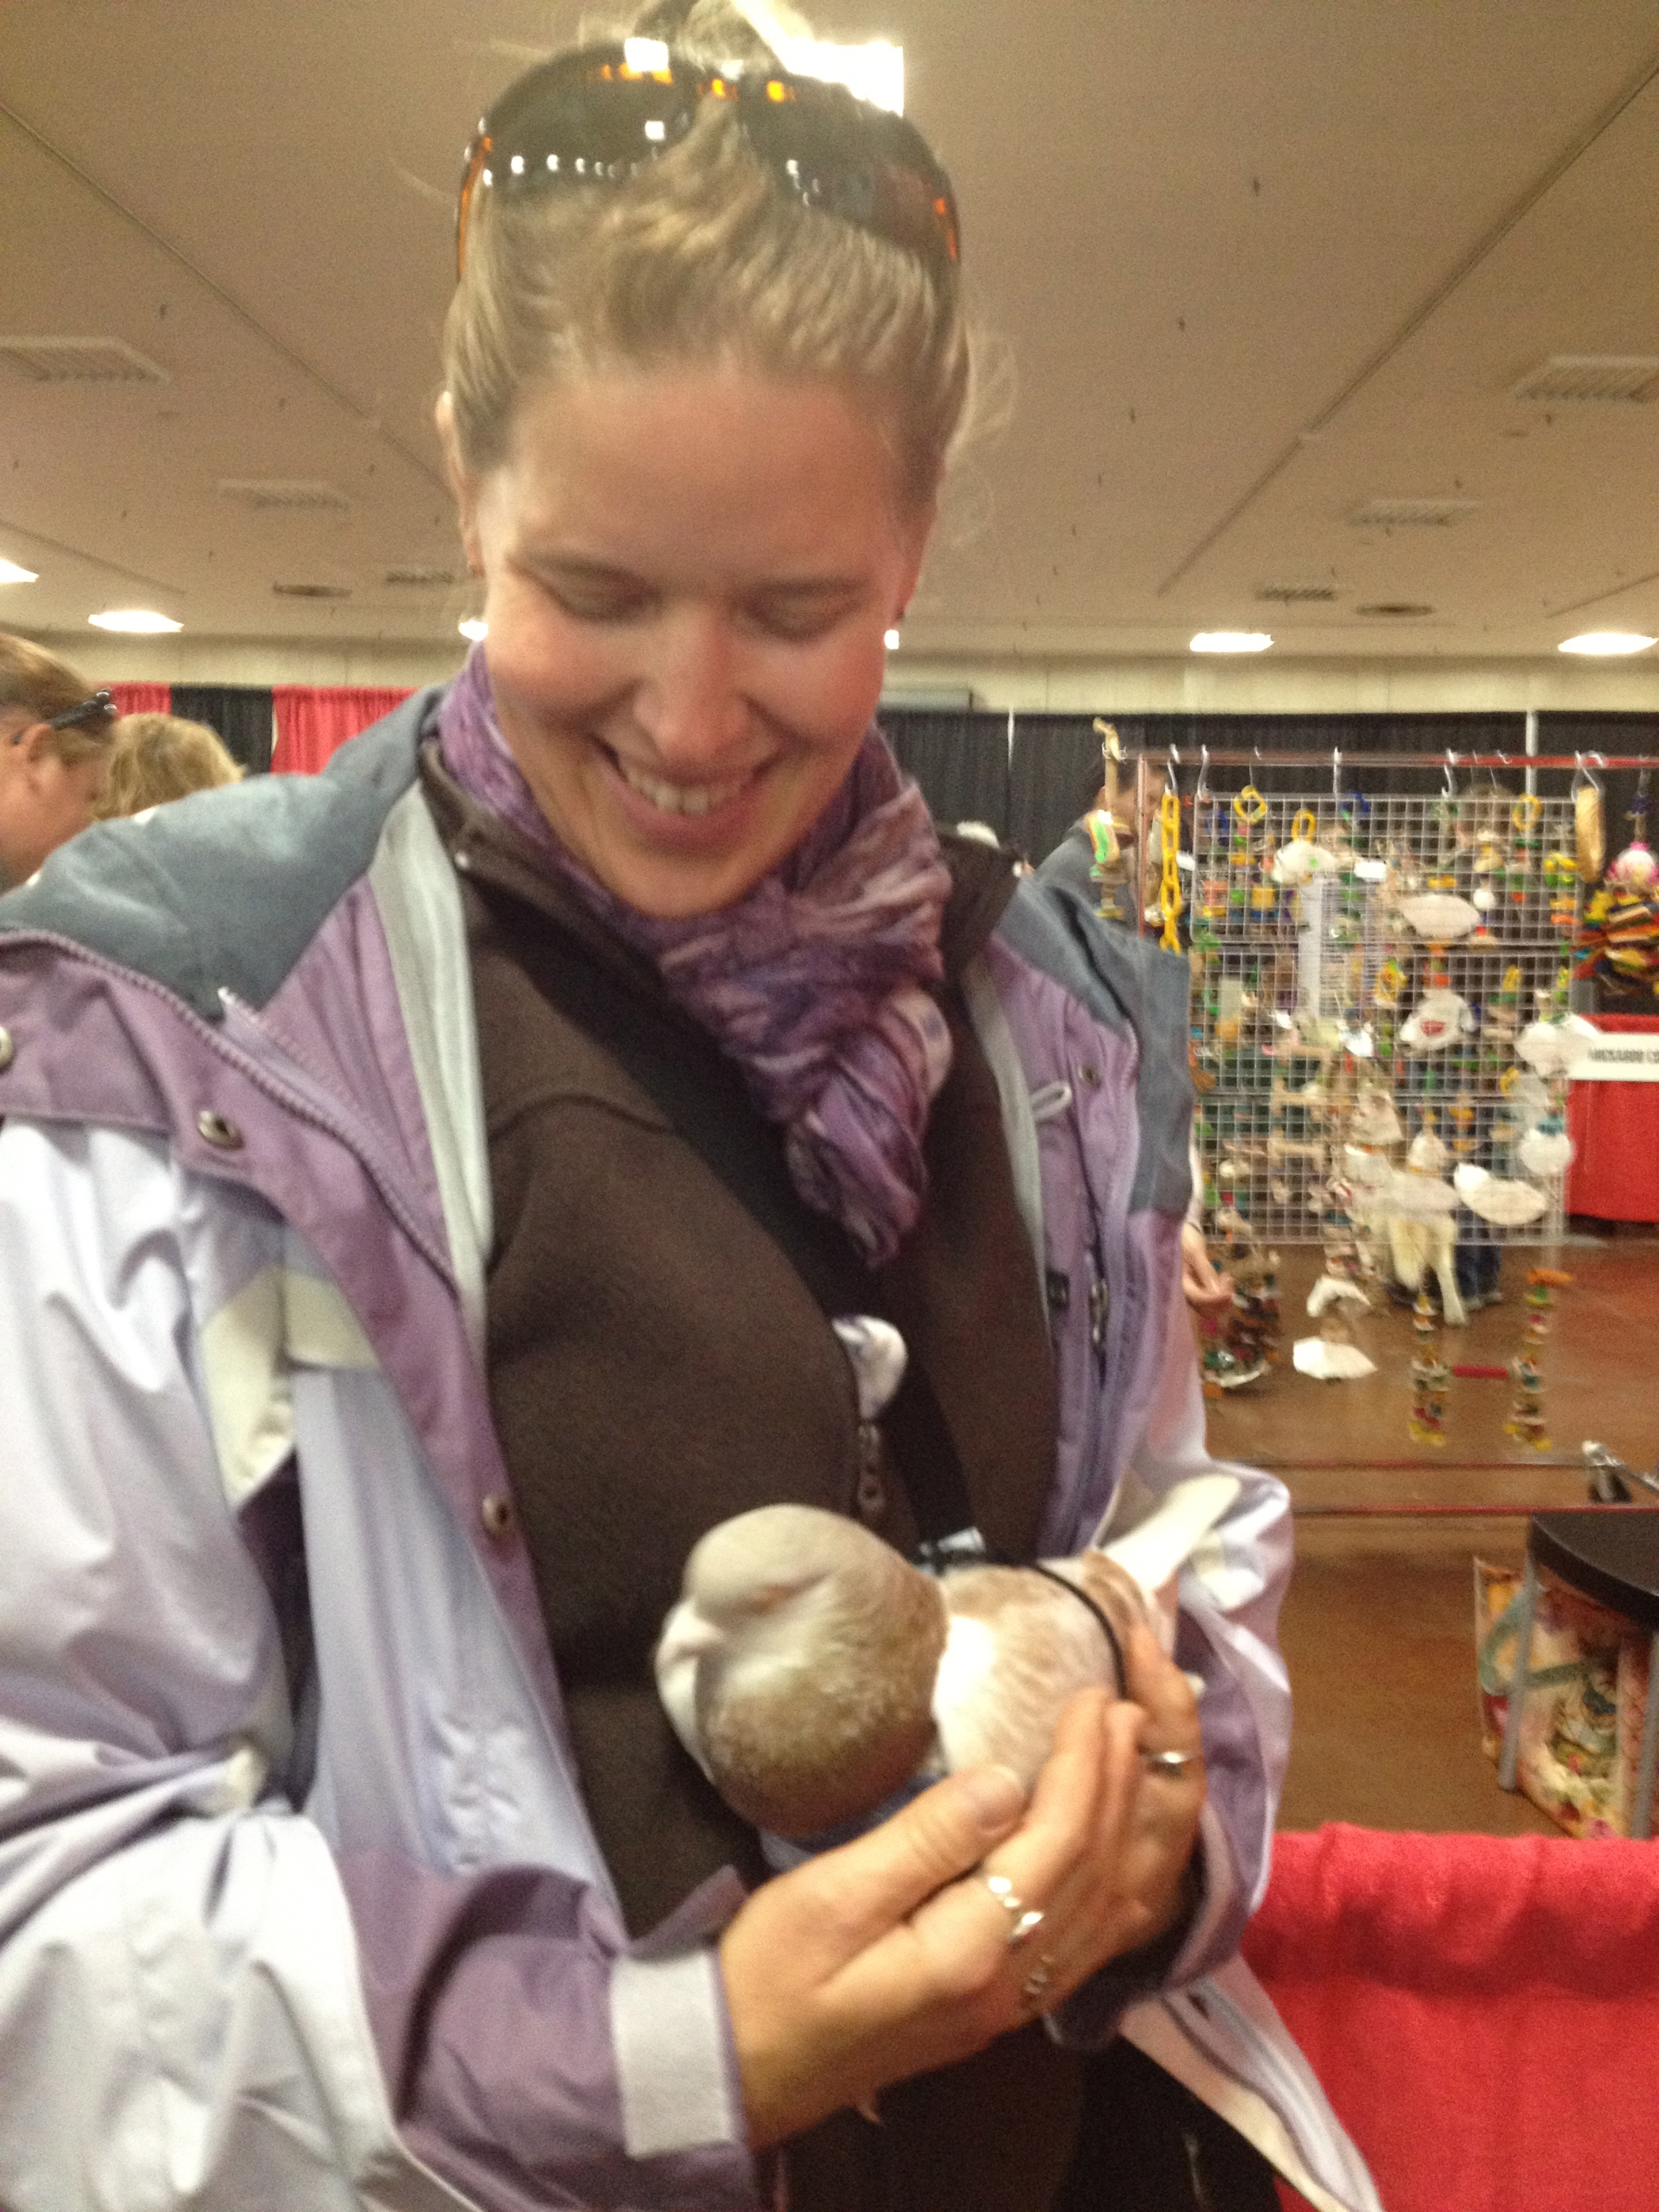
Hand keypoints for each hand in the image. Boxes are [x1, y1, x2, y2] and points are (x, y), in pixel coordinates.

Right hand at [720, 1627, 1203, 2146]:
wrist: (736, 2072)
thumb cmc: (766, 1977)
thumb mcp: (830, 1898)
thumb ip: (925, 1842)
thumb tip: (1005, 1780)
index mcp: (969, 1953)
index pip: (1058, 1843)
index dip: (1084, 1765)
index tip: (1093, 1696)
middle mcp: (1008, 1986)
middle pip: (1092, 1873)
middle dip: (1116, 1784)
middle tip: (1127, 1709)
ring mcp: (1006, 2006)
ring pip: (1101, 1912)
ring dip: (1124, 1830)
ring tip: (1132, 1761)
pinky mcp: (993, 2009)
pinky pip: (1084, 1944)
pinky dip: (1114, 1888)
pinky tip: (1115, 1857)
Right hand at [1180, 1222, 1233, 1318]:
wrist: (1178, 1234)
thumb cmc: (1184, 1239)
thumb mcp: (1194, 1251)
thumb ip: (1204, 1270)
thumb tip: (1217, 1292)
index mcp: (1179, 1283)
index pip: (1199, 1299)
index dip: (1215, 1300)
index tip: (1229, 1294)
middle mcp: (1184, 1292)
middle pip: (1205, 1309)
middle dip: (1221, 1300)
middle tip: (1228, 1280)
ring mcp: (1191, 1292)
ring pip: (1211, 1306)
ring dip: (1223, 1296)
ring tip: (1227, 1277)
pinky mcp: (1198, 1290)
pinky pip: (1211, 1299)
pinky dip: (1221, 1292)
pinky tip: (1224, 1279)